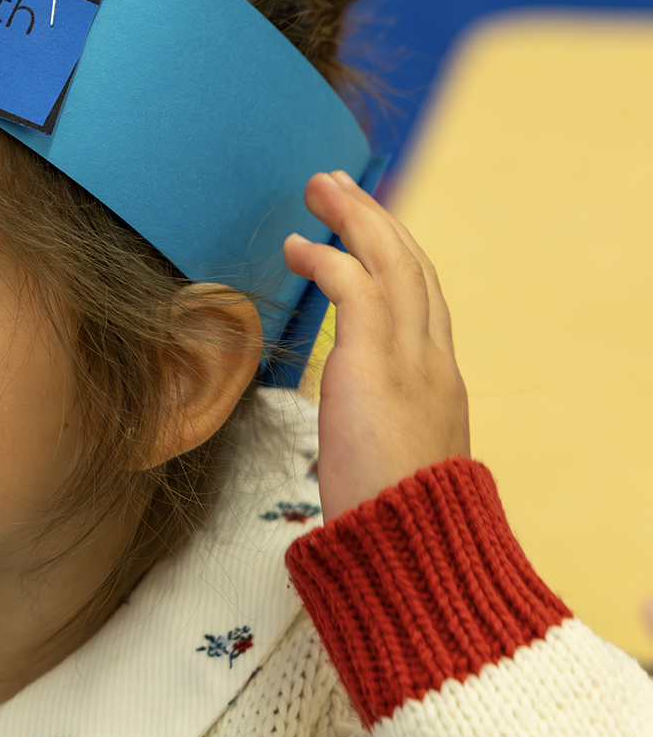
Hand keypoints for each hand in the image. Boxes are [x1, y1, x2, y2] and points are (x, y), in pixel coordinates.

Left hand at [282, 170, 469, 519]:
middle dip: (375, 220)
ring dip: (354, 218)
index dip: (395, 259)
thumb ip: (373, 427)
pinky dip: (328, 256)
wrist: (412, 550)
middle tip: (337, 186)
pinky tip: (298, 245)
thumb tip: (349, 425)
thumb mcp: (387, 462)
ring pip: (392, 261)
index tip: (365, 232)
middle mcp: (433, 360)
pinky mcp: (377, 360)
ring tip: (319, 189)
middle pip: (413, 266)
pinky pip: (355, 284)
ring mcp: (412, 356)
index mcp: (439, 382)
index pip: (423, 301)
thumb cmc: (392, 522)